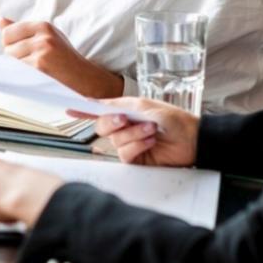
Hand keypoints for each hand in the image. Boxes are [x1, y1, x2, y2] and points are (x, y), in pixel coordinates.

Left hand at [0, 17, 122, 98]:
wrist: (84, 78)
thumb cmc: (64, 58)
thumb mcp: (47, 37)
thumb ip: (22, 29)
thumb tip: (0, 21)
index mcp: (43, 26)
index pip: (8, 32)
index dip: (11, 44)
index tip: (24, 51)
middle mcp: (43, 36)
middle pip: (7, 47)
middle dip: (15, 57)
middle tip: (33, 63)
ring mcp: (42, 51)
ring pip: (11, 60)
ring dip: (19, 68)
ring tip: (37, 69)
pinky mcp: (40, 66)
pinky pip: (18, 71)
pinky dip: (23, 76)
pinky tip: (37, 76)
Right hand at [78, 97, 199, 165]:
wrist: (192, 139)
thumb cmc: (173, 119)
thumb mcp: (144, 106)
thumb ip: (118, 105)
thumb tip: (95, 103)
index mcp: (125, 112)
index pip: (99, 111)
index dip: (83, 110)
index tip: (69, 108)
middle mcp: (124, 128)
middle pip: (101, 127)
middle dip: (111, 122)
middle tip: (124, 118)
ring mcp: (129, 144)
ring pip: (115, 141)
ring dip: (133, 133)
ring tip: (152, 130)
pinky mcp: (136, 160)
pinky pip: (125, 153)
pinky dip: (137, 145)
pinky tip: (150, 141)